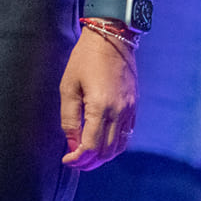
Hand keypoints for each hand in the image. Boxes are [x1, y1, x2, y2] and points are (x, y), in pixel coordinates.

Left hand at [60, 25, 137, 168]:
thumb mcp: (68, 86)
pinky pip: (127, 135)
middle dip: (89, 162)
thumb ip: (70, 118)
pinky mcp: (134, 107)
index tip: (66, 160)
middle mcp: (119, 112)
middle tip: (74, 162)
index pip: (91, 146)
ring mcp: (130, 110)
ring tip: (86, 158)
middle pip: (106, 151)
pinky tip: (101, 145)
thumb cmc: (84, 59)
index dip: (78, 159)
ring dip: (102, 157)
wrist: (112, 38)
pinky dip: (114, 146)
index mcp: (101, 107)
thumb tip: (71, 143)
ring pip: (119, 147)